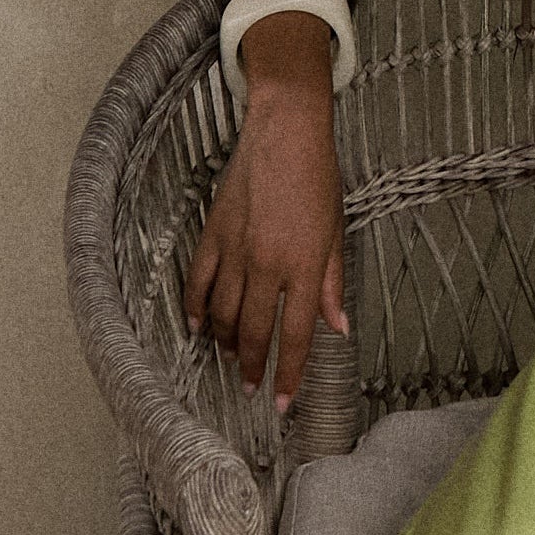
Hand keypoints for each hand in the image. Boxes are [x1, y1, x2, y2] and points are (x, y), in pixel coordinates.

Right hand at [185, 60, 348, 410]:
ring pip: (223, 312)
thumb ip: (331, 282)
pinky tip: (199, 326)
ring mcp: (236, 250)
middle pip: (254, 331)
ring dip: (227, 341)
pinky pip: (198, 281)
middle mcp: (268, 264)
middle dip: (252, 367)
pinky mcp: (212, 233)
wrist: (285, 132)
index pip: (297, 335)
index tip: (281, 402)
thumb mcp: (336, 231)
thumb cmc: (318, 179)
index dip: (289, 373)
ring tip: (232, 357)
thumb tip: (338, 326)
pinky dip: (196, 308)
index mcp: (304, 266)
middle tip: (249, 388)